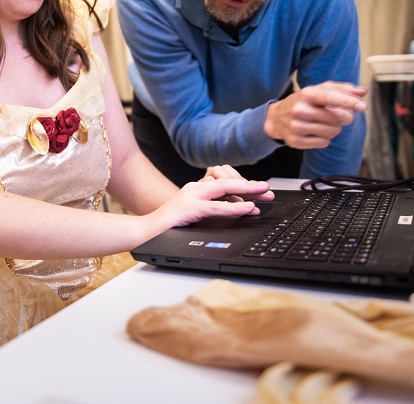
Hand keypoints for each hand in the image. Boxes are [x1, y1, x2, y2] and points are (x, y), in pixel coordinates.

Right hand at [150, 166, 274, 230]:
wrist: (145, 232)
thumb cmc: (168, 227)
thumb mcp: (193, 215)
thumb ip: (211, 209)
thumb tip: (239, 209)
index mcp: (195, 189)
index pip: (223, 181)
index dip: (243, 185)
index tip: (260, 191)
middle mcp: (194, 188)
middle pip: (227, 181)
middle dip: (250, 185)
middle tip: (269, 191)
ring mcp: (191, 196)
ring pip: (224, 189)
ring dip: (247, 190)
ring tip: (263, 194)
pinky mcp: (189, 208)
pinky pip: (216, 207)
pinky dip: (235, 207)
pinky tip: (248, 208)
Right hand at [263, 81, 366, 149]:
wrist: (276, 118)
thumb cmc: (303, 102)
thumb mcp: (318, 91)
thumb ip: (341, 89)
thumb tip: (362, 92)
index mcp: (306, 94)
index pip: (330, 98)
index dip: (348, 102)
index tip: (363, 107)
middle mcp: (300, 110)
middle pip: (337, 118)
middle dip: (346, 118)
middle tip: (343, 116)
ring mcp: (296, 126)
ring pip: (333, 132)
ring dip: (335, 128)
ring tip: (325, 123)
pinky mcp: (296, 141)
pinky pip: (324, 143)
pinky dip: (325, 139)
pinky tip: (316, 132)